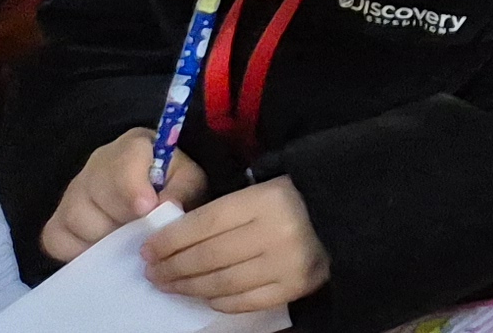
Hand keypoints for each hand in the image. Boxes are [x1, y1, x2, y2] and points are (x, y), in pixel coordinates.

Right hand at [44, 131, 204, 263]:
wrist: (150, 193)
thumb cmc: (171, 184)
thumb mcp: (188, 180)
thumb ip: (183, 190)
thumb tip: (168, 208)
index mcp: (133, 147)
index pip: (122, 163)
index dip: (131, 189)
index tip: (146, 208)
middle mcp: (96, 166)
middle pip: (94, 194)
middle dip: (121, 219)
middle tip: (140, 233)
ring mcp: (72, 193)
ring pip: (74, 219)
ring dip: (102, 237)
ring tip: (125, 242)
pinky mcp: (58, 221)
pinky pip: (56, 240)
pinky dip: (77, 251)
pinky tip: (101, 251)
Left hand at [144, 173, 330, 314]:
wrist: (345, 213)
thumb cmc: (292, 200)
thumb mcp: (258, 191)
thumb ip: (220, 211)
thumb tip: (169, 237)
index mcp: (265, 199)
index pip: (203, 224)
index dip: (169, 240)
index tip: (148, 250)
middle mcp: (276, 231)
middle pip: (207, 256)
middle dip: (172, 267)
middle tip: (152, 273)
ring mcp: (286, 262)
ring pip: (222, 283)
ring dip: (188, 287)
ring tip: (170, 285)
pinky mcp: (295, 286)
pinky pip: (245, 301)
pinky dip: (219, 301)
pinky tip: (205, 295)